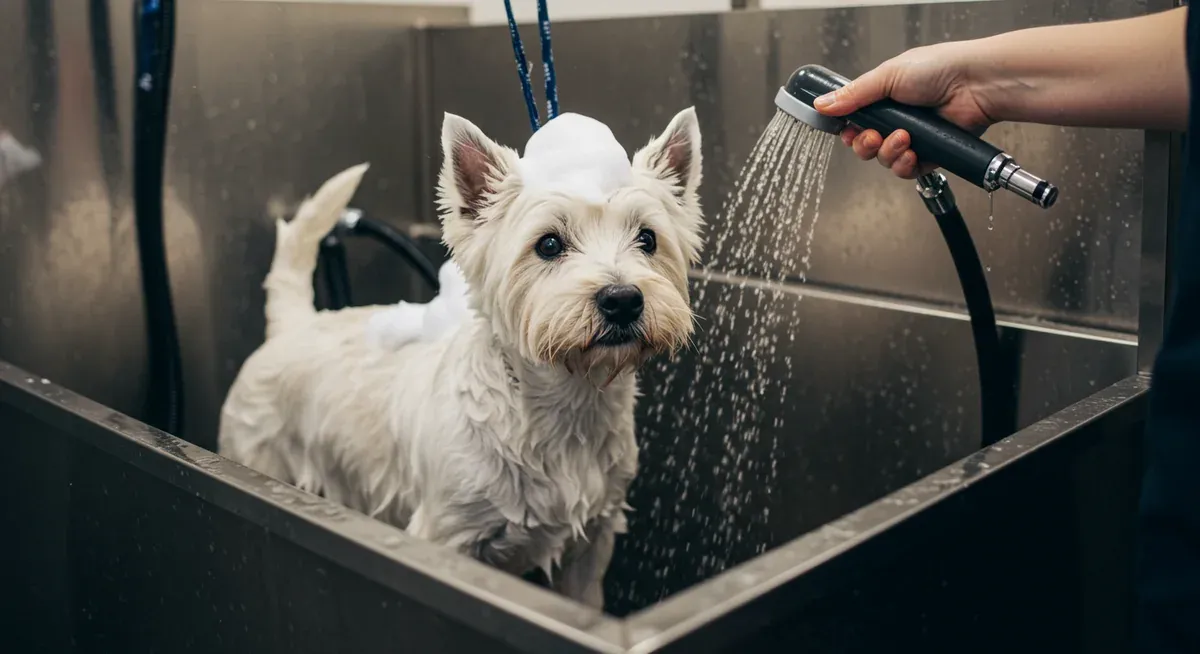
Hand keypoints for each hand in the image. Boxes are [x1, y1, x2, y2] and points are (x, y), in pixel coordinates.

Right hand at [813, 42, 998, 178]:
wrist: (975, 84)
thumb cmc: (939, 69)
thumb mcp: (887, 76)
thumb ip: (853, 95)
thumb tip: (821, 104)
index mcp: (884, 99)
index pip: (855, 122)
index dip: (849, 130)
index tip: (848, 129)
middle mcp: (897, 120)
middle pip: (865, 146)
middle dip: (865, 144)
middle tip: (873, 135)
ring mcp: (913, 139)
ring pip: (884, 160)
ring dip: (888, 152)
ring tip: (904, 138)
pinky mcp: (929, 155)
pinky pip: (906, 171)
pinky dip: (905, 164)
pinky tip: (914, 151)